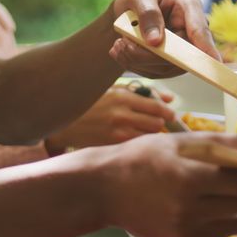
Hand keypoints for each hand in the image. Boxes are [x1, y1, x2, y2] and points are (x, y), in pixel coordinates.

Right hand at [44, 86, 174, 153]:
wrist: (65, 123)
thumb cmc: (92, 103)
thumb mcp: (114, 90)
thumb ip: (143, 92)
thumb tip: (170, 98)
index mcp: (122, 97)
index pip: (157, 107)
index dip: (167, 112)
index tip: (170, 114)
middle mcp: (121, 115)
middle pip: (156, 124)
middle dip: (159, 124)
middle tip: (155, 123)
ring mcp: (117, 133)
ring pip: (148, 137)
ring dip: (150, 134)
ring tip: (142, 130)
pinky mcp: (112, 146)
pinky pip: (136, 145)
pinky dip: (139, 142)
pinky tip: (132, 138)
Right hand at [98, 132, 236, 236]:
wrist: (105, 191)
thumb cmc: (145, 157)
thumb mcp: (188, 141)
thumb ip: (236, 144)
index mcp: (190, 177)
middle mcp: (189, 210)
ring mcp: (188, 233)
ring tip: (228, 187)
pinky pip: (226, 233)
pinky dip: (227, 218)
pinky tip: (208, 204)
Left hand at [108, 0, 218, 77]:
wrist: (128, 10)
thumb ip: (148, 14)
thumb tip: (156, 41)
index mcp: (189, 7)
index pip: (200, 31)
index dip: (207, 47)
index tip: (215, 62)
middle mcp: (190, 31)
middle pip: (180, 56)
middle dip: (148, 55)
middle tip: (122, 43)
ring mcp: (182, 51)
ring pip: (164, 68)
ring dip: (136, 60)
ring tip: (118, 45)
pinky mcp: (169, 65)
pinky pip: (153, 73)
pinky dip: (132, 65)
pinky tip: (121, 51)